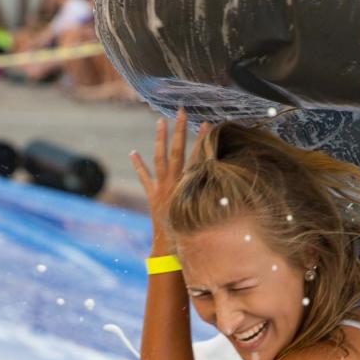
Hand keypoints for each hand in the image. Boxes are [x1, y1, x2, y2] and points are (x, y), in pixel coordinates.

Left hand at [129, 109, 206, 256]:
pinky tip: (133, 152)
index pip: (196, 157)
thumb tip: (226, 188)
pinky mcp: (152, 195)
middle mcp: (174, 183)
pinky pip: (144, 177)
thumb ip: (211, 198)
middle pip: (177, 151)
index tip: (208, 124)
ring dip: (160, 139)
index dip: (203, 140)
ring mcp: (161, 187)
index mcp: (188, 186)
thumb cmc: (191, 234)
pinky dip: (139, 165)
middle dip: (180, 130)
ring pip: (159, 158)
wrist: (169, 248)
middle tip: (180, 111)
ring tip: (159, 121)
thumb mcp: (204, 213)